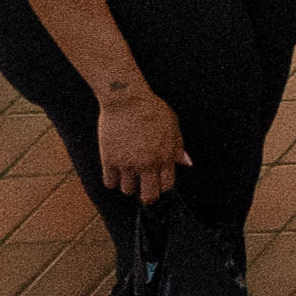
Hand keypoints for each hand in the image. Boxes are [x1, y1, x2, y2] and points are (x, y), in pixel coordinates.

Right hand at [90, 81, 188, 199]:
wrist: (127, 100)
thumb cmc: (152, 110)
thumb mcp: (173, 126)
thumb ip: (178, 147)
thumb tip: (186, 163)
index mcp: (165, 156)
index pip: (167, 186)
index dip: (163, 187)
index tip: (158, 182)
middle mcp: (147, 164)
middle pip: (148, 196)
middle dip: (148, 196)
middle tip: (144, 189)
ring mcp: (127, 163)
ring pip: (127, 190)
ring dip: (129, 185)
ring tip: (129, 174)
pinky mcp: (109, 160)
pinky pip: (109, 183)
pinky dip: (112, 181)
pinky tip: (116, 171)